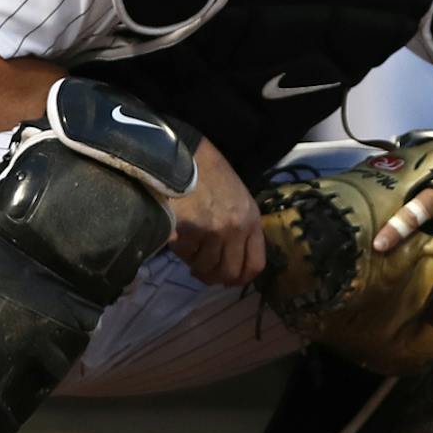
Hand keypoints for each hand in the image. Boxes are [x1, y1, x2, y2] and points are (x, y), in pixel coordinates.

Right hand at [170, 136, 265, 286]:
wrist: (179, 155)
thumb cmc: (207, 172)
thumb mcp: (235, 196)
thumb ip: (238, 226)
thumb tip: (228, 259)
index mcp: (252, 219)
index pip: (255, 265)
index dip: (239, 277)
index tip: (224, 276)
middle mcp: (238, 228)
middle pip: (229, 273)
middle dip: (212, 275)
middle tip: (198, 267)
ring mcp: (215, 231)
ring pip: (203, 267)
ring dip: (193, 260)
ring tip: (187, 242)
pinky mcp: (191, 231)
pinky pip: (184, 254)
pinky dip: (179, 249)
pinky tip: (176, 232)